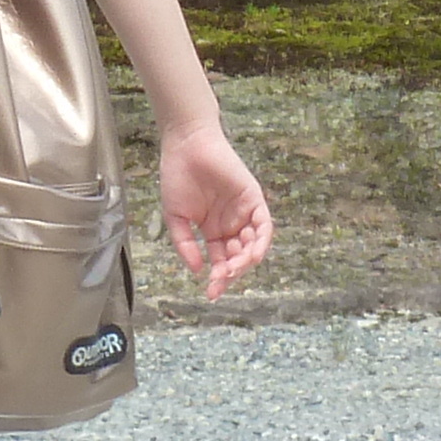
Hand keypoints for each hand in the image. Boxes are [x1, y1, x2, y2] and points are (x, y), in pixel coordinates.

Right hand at [156, 119, 271, 299]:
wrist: (186, 147)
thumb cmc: (178, 177)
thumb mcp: (176, 217)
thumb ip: (185, 244)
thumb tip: (197, 270)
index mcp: (213, 230)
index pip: (220, 260)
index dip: (217, 278)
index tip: (211, 293)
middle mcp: (231, 224)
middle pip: (237, 256)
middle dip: (231, 273)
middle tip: (220, 282)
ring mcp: (244, 212)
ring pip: (253, 244)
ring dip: (246, 261)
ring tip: (234, 270)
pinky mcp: (254, 199)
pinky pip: (264, 225)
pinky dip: (261, 241)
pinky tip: (252, 255)